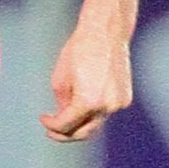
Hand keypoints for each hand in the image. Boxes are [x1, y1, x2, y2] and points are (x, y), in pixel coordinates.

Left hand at [40, 21, 131, 142]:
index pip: (65, 125)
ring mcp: (118, 104)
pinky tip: (83, 100)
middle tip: (52, 130)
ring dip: (80, 122)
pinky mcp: (125, 98)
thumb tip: (63, 116)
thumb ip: (61, 104)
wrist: (106, 32)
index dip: (51, 125)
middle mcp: (106, 107)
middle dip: (65, 134)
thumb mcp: (60, 79)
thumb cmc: (80, 50)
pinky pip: (105, 112)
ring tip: (66, 114)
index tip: (43, 118)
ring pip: (95, 123)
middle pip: (83, 133)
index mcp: (88, 102)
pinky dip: (93, 112)